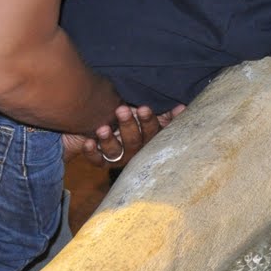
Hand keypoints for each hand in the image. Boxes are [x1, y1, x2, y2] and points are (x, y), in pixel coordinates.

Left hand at [63, 102, 183, 166]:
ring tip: (102, 128)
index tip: (142, 108)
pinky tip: (88, 141)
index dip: (148, 121)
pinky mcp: (102, 162)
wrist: (115, 134)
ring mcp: (118, 158)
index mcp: (149, 140)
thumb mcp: (156, 120)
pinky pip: (96, 160)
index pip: (152, 131)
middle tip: (121, 109)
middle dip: (127, 125)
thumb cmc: (139, 125)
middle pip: (133, 141)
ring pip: (114, 152)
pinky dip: (91, 152)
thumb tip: (182, 107)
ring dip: (108, 140)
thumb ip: (168, 116)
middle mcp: (135, 151)